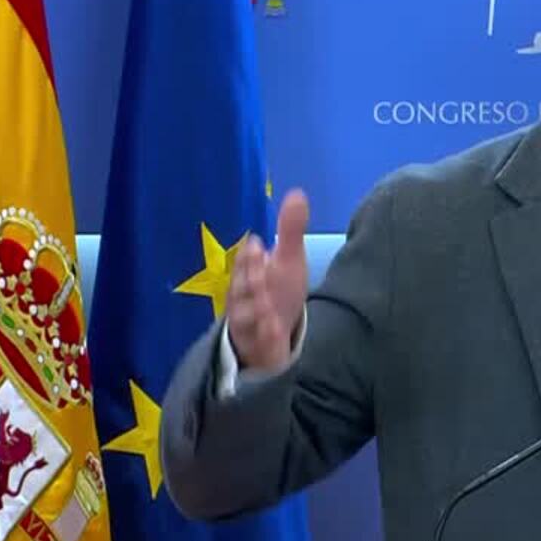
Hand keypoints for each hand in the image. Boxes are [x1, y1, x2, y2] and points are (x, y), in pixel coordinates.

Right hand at [227, 188, 309, 371]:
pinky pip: (261, 344)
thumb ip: (290, 230)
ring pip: (247, 318)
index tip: (258, 245)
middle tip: (261, 271)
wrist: (272, 334)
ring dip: (256, 311)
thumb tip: (297, 193)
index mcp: (250, 276)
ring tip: (267, 307)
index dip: (250, 257)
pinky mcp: (258, 347)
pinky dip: (267, 338)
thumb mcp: (287, 261)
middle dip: (251, 280)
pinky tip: (276, 333)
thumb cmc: (278, 292)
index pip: (246, 264)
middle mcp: (244, 300)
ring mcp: (249, 325)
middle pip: (243, 290)